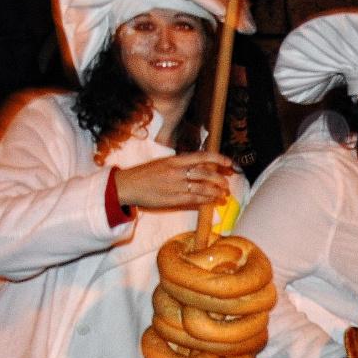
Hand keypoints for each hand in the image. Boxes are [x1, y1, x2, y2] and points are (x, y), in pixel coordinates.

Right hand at [114, 153, 234, 211]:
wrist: (127, 186)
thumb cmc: (145, 174)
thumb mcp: (164, 163)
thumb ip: (182, 164)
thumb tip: (202, 166)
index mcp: (175, 160)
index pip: (202, 156)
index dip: (218, 158)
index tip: (229, 162)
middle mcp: (177, 172)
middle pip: (206, 174)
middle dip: (220, 179)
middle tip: (227, 184)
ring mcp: (175, 186)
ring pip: (202, 188)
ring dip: (216, 192)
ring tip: (223, 194)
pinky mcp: (173, 199)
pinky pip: (194, 200)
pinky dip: (206, 200)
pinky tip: (212, 200)